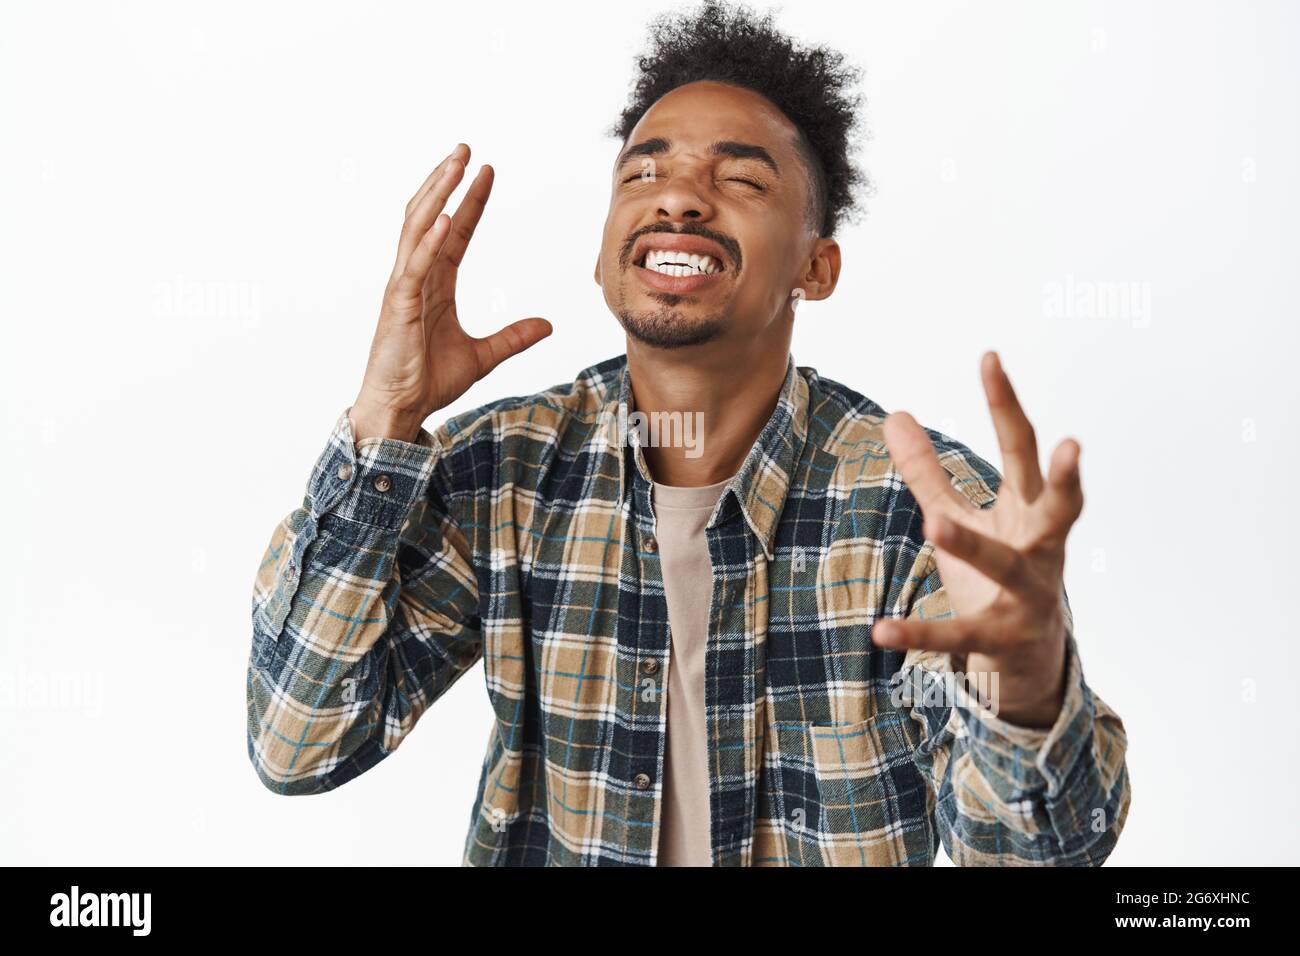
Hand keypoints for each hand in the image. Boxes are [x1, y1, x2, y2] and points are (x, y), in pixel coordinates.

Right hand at [351, 143, 552, 441]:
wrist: (400, 408)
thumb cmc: (427, 380)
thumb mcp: (482, 356)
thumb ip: (513, 337)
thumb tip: (547, 325)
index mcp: (433, 282)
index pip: (454, 232)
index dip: (471, 200)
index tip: (488, 172)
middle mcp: (415, 276)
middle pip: (430, 217)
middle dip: (447, 181)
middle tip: (467, 149)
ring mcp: (403, 287)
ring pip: (417, 228)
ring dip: (437, 194)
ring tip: (455, 165)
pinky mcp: (397, 304)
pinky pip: (414, 264)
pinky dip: (429, 239)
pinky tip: (447, 216)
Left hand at [873, 351, 1083, 727]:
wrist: (1026, 663)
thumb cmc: (995, 574)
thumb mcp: (960, 517)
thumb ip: (927, 471)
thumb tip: (895, 414)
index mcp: (1029, 511)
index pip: (1020, 449)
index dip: (1005, 404)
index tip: (989, 358)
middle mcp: (1041, 548)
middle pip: (1056, 506)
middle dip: (1067, 477)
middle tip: (1072, 443)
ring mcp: (1028, 595)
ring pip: (1006, 565)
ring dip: (972, 543)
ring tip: (934, 524)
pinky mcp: (1000, 638)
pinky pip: (958, 635)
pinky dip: (920, 633)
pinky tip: (879, 631)